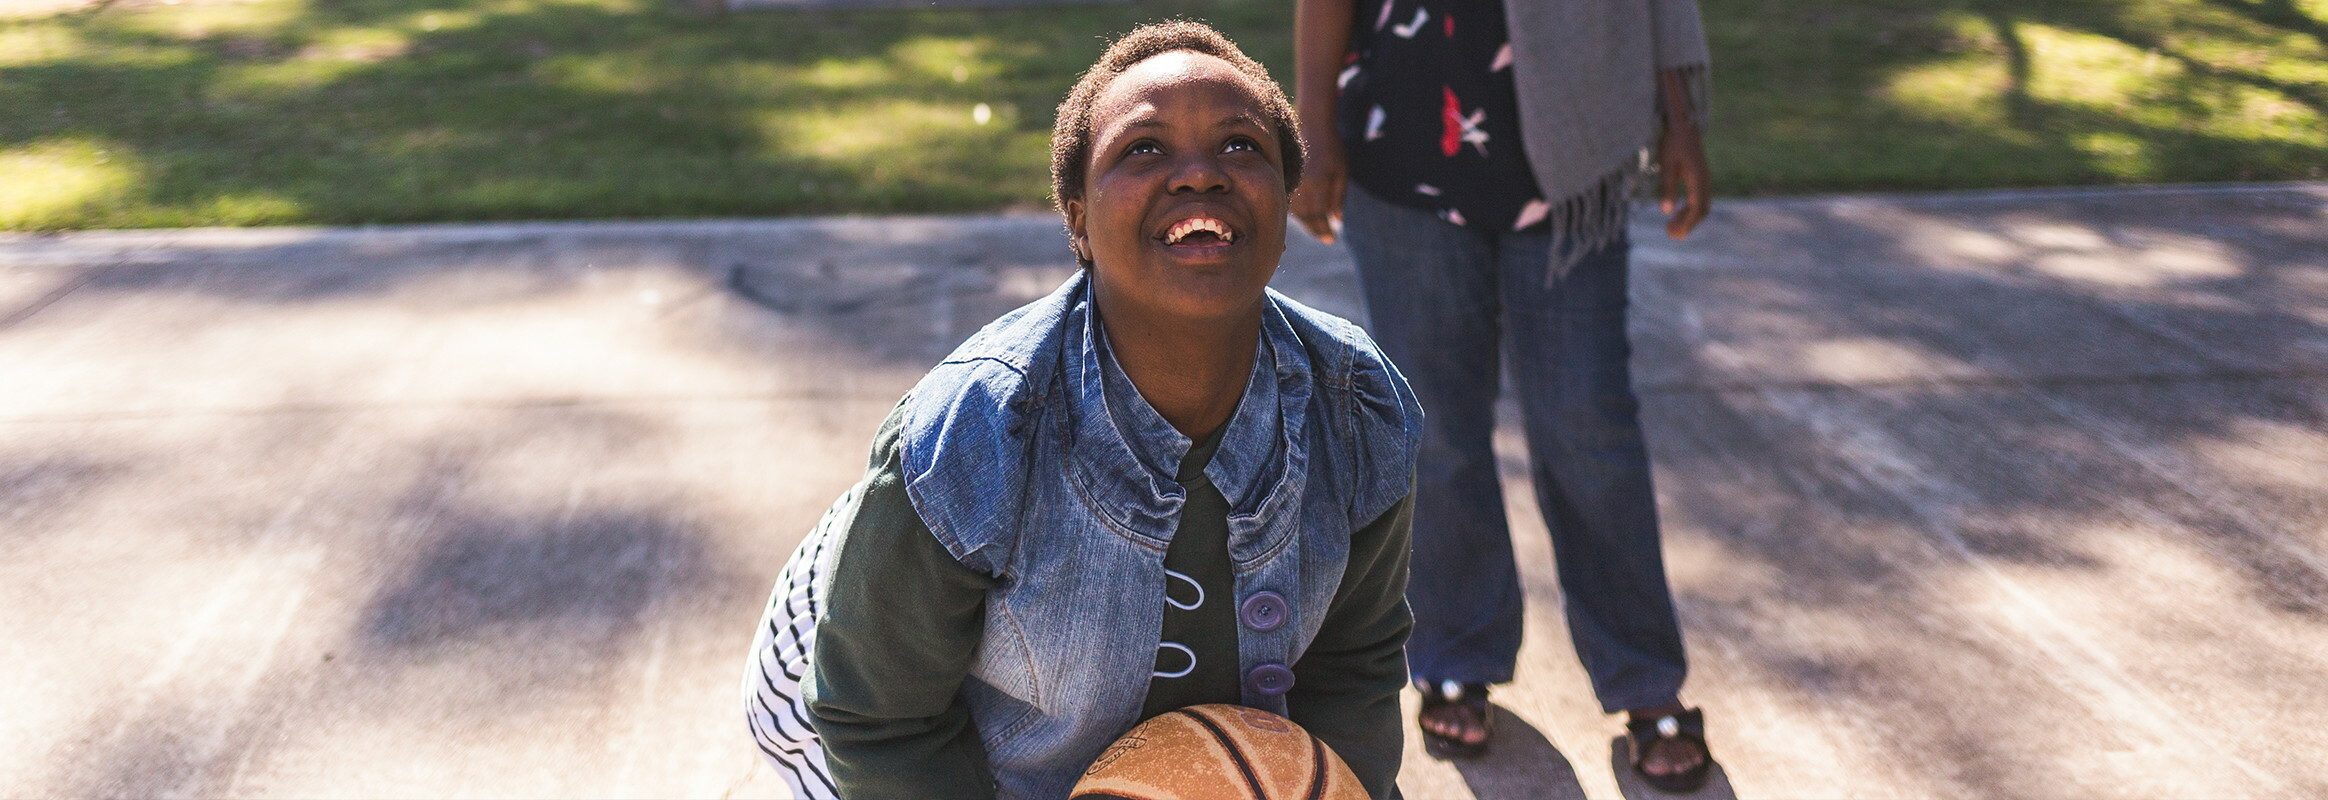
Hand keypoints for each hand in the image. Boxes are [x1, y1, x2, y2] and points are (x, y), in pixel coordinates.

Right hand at [1291, 126, 1347, 244]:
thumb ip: (1339, 197)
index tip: (1331, 240)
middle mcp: (1302, 186)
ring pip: (1296, 212)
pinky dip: (1298, 213)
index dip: (1324, 230)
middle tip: (1326, 239)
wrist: (1313, 126)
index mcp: (1318, 184)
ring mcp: (1293, 182)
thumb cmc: (1332, 149)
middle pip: (1307, 217)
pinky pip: (1290, 202)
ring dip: (1307, 223)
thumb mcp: (1341, 171)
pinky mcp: (1287, 179)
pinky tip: (1306, 217)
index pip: (1319, 215)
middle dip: (1316, 230)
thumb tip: (1337, 220)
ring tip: (1317, 230)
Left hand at [1657, 118, 1710, 239]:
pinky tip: (1676, 212)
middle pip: (1701, 210)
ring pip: (1701, 205)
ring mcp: (1704, 179)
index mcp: (1698, 179)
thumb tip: (1666, 211)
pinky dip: (1689, 209)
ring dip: (1688, 217)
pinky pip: (1698, 198)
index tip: (1675, 234)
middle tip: (1671, 235)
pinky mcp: (1700, 177)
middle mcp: (1705, 181)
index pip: (1696, 209)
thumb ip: (1667, 187)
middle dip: (1687, 224)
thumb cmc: (1673, 142)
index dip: (1687, 223)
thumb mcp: (1667, 165)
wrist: (1683, 124)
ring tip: (1671, 226)